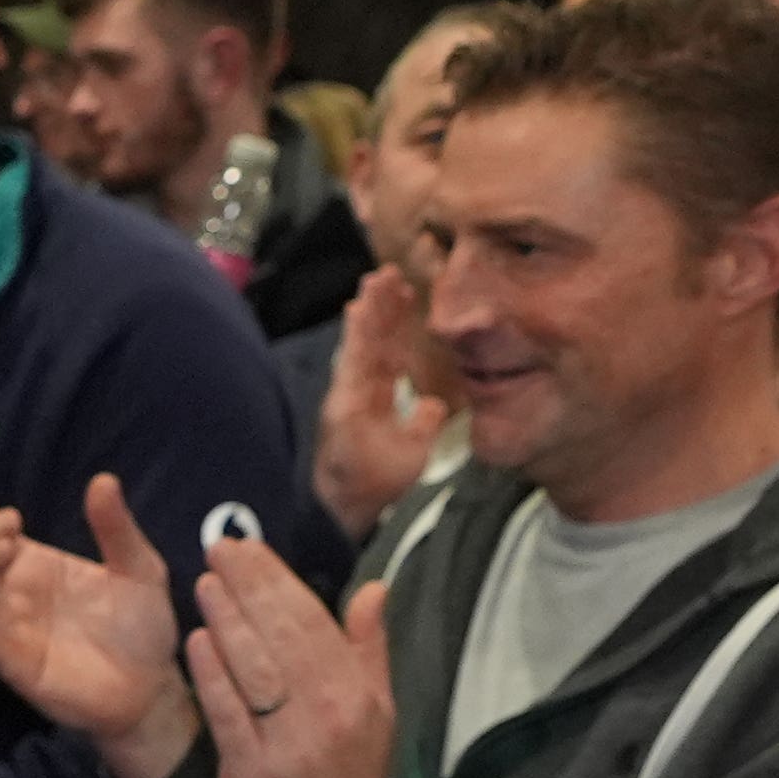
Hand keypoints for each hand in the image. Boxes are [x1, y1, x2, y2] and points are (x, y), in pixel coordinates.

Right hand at [0, 472, 196, 777]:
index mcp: (39, 566)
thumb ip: (116, 528)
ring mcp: (10, 626)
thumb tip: (103, 479)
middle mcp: (16, 593)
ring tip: (4, 552)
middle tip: (9, 528)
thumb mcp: (139, 568)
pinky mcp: (8, 658)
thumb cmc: (144, 628)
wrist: (152, 688)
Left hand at [185, 530, 399, 777]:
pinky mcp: (250, 773)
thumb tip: (374, 587)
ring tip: (205, 582)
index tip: (249, 547)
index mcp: (355, 694)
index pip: (312, 622)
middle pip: (280, 637)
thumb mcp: (380, 712)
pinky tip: (196, 641)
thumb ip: (370, 648)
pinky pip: (227, 714)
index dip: (277, 580)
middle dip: (247, 586)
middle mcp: (324, 714)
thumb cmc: (353, 776)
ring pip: (252, 669)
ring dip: (226, 621)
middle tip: (218, 547)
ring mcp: (286, 745)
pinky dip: (210, 674)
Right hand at [312, 263, 448, 534]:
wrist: (349, 505)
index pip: (391, 353)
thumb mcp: (415, 450)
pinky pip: (351, 362)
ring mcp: (349, 392)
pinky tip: (357, 310)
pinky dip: (355, 336)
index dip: (398, 323)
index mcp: (378, 396)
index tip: (407, 292)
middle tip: (392, 272)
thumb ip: (423, 423)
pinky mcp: (342, 400)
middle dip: (383, 306)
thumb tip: (436, 405)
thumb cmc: (376, 481)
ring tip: (376, 279)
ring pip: (361, 344)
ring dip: (369, 311)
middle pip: (375, 340)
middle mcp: (361, 389)